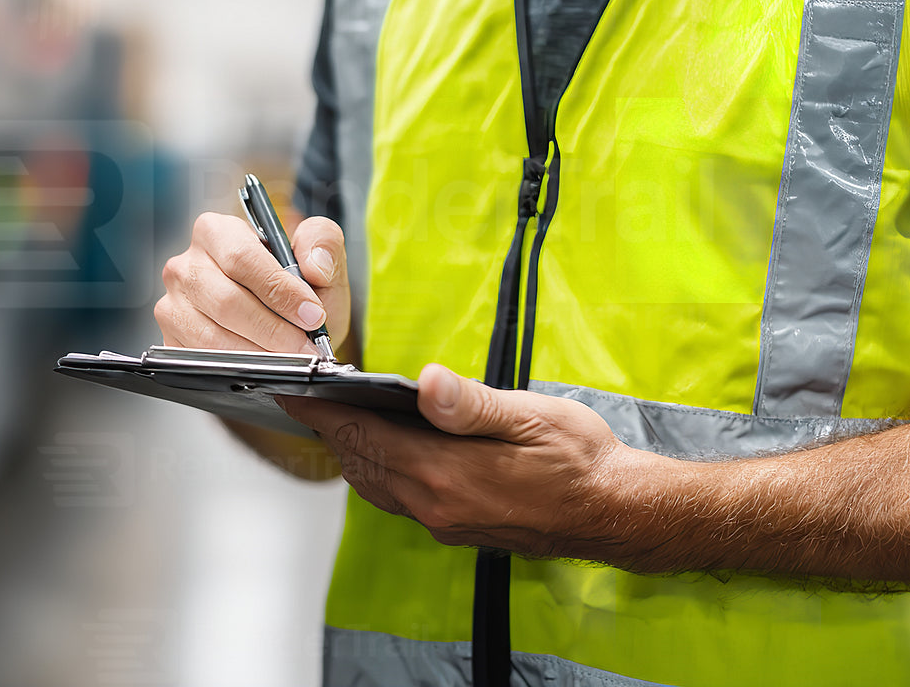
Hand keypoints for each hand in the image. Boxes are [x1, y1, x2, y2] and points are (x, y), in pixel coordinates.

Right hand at [156, 212, 349, 355]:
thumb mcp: (319, 257)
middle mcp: (186, 264)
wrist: (283, 324)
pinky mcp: (170, 337)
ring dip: (256, 353)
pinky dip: (234, 367)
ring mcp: (172, 303)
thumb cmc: (296, 289)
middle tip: (304, 345)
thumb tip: (313, 265)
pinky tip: (261, 367)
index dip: (279, 290)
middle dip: (272, 329)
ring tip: (289, 359)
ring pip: (211, 335)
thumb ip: (323, 242)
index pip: (242, 258)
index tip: (311, 314)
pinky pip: (199, 359)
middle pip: (226, 301)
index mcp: (217, 231)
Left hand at [279, 364, 644, 559]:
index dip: (326, 411)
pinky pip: (400, 499)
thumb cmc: (580, 458)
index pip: (366, 437)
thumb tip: (428, 381)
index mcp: (447, 474)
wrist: (616, 510)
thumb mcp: (530, 416)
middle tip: (309, 399)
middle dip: (333, 430)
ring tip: (339, 420)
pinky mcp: (458, 528)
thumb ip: (471, 404)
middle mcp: (437, 505)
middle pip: (363, 464)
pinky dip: (380, 472)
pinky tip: (387, 451)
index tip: (294, 392)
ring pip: (378, 486)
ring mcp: (446, 522)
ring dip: (355, 454)